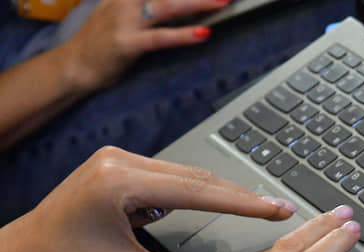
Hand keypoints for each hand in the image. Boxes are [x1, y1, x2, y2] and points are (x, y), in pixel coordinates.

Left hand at [0, 146, 295, 251]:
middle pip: (198, 177)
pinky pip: (170, 177)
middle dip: (242, 194)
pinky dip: (198, 191)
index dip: (244, 203)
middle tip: (281, 206)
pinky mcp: (118, 167)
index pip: (198, 191)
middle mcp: (120, 161)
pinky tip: (223, 201)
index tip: (279, 209)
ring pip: (187, 175)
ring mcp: (118, 160)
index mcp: (120, 183)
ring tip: (261, 205)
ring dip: (223, 191)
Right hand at [58, 0, 229, 90]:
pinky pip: (160, 37)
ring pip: (168, 6)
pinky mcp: (127, 44)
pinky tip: (203, 34)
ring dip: (198, 3)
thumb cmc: (102, 41)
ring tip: (222, 2)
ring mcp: (126, 21)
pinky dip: (183, 35)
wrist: (73, 65)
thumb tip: (179, 4)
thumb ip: (147, 4)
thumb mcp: (121, 11)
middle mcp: (127, 1)